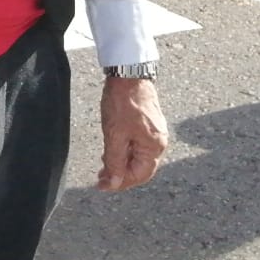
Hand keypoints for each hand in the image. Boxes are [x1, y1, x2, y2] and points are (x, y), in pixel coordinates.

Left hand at [96, 75, 169, 191]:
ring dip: (121, 163)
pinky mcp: (148, 124)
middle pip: (140, 168)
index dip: (120, 183)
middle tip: (100, 178)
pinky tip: (111, 151)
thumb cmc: (123, 102)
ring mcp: (154, 132)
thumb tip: (114, 184)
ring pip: (137, 156)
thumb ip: (114, 162)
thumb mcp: (114, 135)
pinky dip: (124, 151)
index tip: (102, 186)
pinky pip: (137, 145)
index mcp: (154, 147)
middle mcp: (159, 142)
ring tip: (103, 167)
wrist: (128, 74)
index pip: (139, 175)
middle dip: (120, 175)